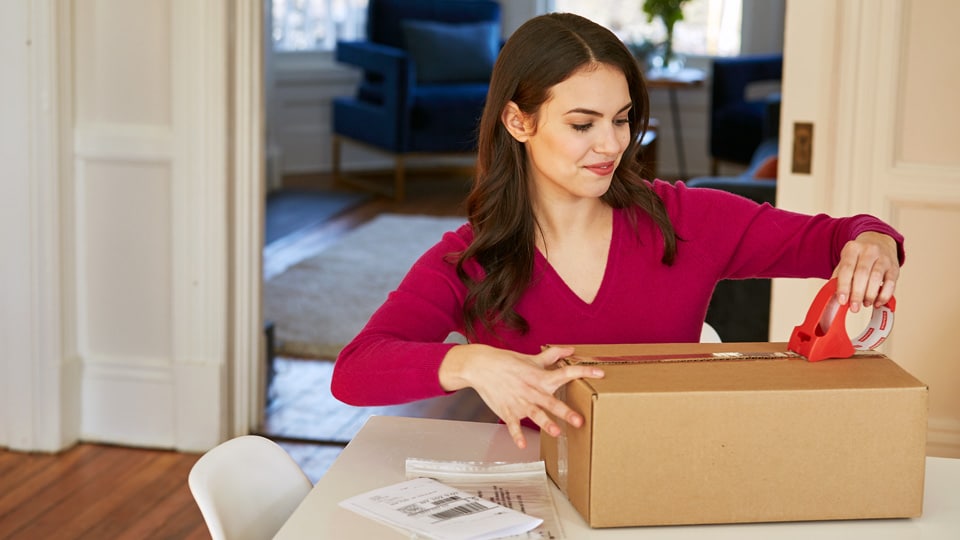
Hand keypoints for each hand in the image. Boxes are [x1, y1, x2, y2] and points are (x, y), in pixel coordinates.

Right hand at [439, 344, 603, 448]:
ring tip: (556, 432)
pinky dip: (516, 435)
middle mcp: (531, 390)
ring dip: (545, 423)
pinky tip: (522, 445)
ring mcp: (519, 402)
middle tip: (579, 420)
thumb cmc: (506, 362)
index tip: (600, 373)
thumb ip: (552, 356)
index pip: (565, 372)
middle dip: (565, 411)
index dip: (583, 371)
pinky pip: (512, 425)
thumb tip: (570, 349)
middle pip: (551, 401)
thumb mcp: (530, 358)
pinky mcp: (507, 411)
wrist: (480, 366)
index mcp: (539, 376)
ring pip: (534, 414)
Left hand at [832, 232, 899, 312]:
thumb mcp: (846, 260)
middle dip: (857, 294)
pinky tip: (878, 302)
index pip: (846, 268)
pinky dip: (884, 295)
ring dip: (870, 295)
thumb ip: (839, 277)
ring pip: (877, 278)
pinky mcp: (895, 267)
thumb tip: (834, 296)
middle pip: (862, 274)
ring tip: (865, 304)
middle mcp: (869, 251)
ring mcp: (883, 258)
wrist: (878, 241)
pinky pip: (891, 283)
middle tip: (854, 307)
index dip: (844, 286)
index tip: (842, 300)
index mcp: (852, 248)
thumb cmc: (859, 256)